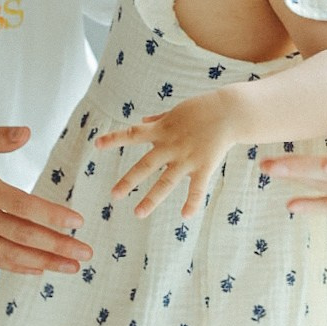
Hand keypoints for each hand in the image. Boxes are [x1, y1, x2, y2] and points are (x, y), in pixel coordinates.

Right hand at [0, 122, 92, 274]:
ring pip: (9, 252)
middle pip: (21, 235)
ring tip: (72, 267)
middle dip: (56, 245)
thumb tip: (26, 134)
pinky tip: (40, 269)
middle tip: (86, 251)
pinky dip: (17, 266)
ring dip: (43, 262)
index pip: (21, 206)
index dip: (51, 216)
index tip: (77, 221)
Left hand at [95, 93, 237, 218]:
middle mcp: (170, 146)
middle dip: (128, 181)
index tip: (97, 145)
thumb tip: (143, 122)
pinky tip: (185, 216)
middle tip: (113, 195)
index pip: (132, 134)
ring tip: (137, 213)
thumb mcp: (175, 111)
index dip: (114, 139)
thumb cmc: (201, 109)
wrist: (229, 111)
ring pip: (166, 182)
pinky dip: (192, 202)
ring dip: (151, 198)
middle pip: (145, 166)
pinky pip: (197, 188)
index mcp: (161, 131)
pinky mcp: (204, 165)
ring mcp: (186, 158)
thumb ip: (159, 119)